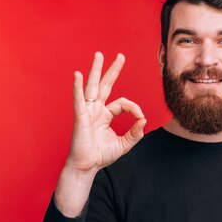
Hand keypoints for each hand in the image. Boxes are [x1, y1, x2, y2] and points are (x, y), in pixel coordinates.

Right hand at [66, 52, 145, 173]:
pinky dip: (78, 87)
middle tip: (120, 55)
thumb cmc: (101, 155)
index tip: (141, 118)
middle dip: (113, 70)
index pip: (122, 103)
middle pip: (105, 85)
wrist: (87, 166)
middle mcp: (96, 109)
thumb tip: (143, 119)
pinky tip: (78, 75)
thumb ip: (135, 133)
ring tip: (99, 55)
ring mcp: (87, 111)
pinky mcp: (80, 117)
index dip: (134, 108)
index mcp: (105, 115)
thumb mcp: (124, 144)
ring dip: (96, 70)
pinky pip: (79, 100)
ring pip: (93, 87)